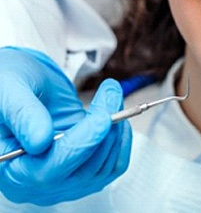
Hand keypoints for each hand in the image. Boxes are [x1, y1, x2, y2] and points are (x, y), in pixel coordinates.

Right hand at [0, 47, 131, 204]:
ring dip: (116, 127)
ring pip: (104, 165)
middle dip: (105, 127)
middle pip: (84, 169)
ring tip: (109, 94)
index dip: (82, 143)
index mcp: (12, 169)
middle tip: (110, 90)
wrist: (24, 86)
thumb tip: (40, 141)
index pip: (51, 169)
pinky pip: (114, 164)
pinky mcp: (84, 167)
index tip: (104, 117)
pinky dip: (121, 138)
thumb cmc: (10, 87)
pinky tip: (114, 114)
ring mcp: (64, 177)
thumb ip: (22, 114)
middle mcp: (37, 182)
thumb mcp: (9, 91)